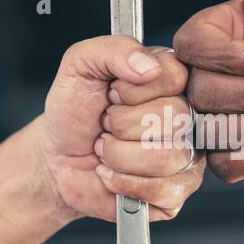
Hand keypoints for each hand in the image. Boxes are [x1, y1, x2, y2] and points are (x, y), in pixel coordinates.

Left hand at [39, 36, 203, 221]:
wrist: (56, 158)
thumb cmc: (74, 111)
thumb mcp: (80, 65)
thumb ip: (113, 50)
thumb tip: (148, 66)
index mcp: (172, 80)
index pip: (175, 77)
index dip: (133, 90)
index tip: (112, 94)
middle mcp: (187, 117)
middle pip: (174, 118)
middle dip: (121, 124)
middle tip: (106, 124)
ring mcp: (186, 157)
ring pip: (166, 157)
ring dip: (118, 156)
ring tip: (106, 150)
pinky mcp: (175, 194)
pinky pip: (161, 191)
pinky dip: (122, 183)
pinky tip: (112, 174)